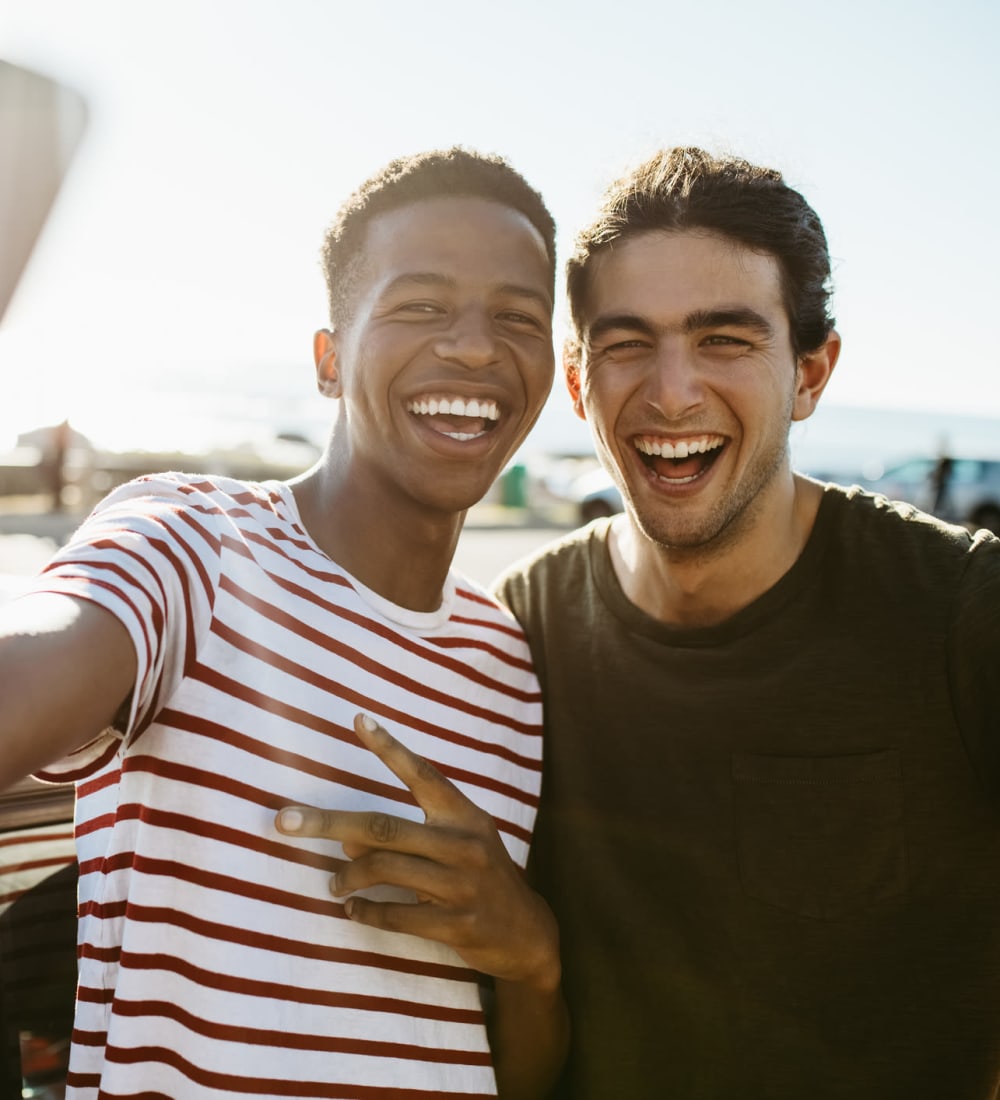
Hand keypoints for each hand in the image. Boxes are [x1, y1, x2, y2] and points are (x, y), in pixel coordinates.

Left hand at [275, 713, 559, 992]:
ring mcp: (462, 884)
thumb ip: (411, 836)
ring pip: (384, 869)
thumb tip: (346, 838)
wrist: (529, 934)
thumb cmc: (484, 878)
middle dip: (328, 822)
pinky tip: (352, 911)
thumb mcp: (458, 845)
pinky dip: (366, 912)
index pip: (422, 773)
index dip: (390, 747)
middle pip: (383, 826)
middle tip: (285, 821)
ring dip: (347, 877)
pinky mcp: (457, 923)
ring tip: (333, 884)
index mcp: (464, 815)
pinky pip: (396, 916)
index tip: (359, 720)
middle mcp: (463, 842)